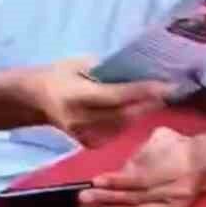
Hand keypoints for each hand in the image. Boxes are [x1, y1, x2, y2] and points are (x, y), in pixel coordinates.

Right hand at [33, 58, 169, 148]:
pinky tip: (138, 110)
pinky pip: (116, 133)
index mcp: (76, 95)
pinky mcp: (87, 143)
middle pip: (123, 114)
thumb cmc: (58, 74)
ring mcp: (83, 134)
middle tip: (171, 91)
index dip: (142, 91)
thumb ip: (106, 70)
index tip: (166, 85)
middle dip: (149, 103)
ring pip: (123, 125)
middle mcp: (80, 119)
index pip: (116, 95)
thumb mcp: (79, 63)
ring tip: (159, 98)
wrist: (35, 98)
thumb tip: (135, 71)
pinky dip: (129, 121)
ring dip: (142, 112)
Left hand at [80, 125, 205, 206]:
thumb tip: (118, 173)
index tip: (95, 182)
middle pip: (135, 200)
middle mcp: (173, 192)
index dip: (116, 182)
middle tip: (83, 200)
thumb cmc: (177, 147)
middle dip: (106, 201)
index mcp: (172, 169)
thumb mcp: (159, 139)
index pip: (139, 180)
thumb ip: (139, 156)